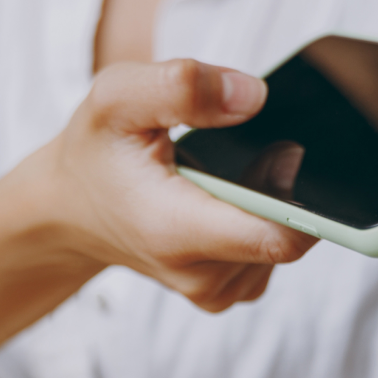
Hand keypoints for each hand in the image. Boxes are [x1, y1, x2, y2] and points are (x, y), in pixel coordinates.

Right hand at [7, 59, 316, 311]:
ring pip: (283, 246)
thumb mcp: (118, 96)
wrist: (70, 210)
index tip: (295, 155)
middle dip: (282, 188)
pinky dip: (263, 225)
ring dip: (270, 207)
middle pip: (287, 236)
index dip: (307, 201)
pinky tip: (233, 201)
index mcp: (175, 231)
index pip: (278, 237)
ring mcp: (216, 290)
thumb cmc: (98, 150)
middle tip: (249, 151)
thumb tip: (253, 96)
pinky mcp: (227, 290)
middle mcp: (200, 274)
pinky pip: (271, 257)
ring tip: (226, 177)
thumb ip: (183, 86)